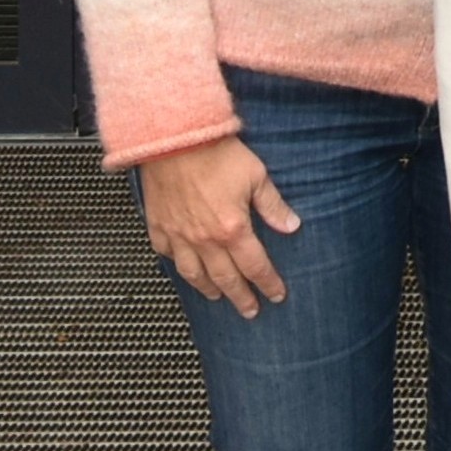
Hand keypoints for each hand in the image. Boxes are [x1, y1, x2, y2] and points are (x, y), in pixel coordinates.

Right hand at [138, 136, 299, 317]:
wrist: (173, 140)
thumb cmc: (216, 154)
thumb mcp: (256, 176)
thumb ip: (273, 205)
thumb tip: (292, 226)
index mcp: (232, 229)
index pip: (255, 266)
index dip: (268, 283)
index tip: (276, 296)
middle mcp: (204, 240)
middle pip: (225, 278)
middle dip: (240, 297)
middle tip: (250, 310)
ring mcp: (178, 236)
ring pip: (194, 274)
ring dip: (208, 289)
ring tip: (217, 298)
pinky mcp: (158, 227)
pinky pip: (167, 255)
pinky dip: (178, 266)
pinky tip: (185, 269)